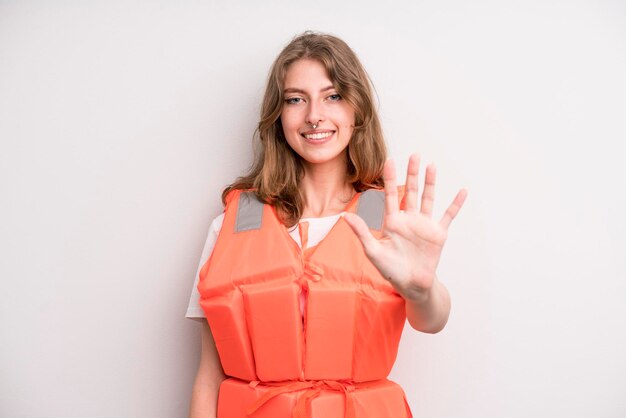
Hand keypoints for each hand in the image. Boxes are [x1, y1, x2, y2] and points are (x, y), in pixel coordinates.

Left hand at [343, 154, 466, 301]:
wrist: (412, 286)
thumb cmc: (391, 270)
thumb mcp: (373, 251)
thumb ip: (362, 232)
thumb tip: (344, 217)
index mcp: (392, 222)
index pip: (389, 195)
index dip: (389, 178)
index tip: (389, 160)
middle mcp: (408, 220)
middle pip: (410, 191)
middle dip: (412, 173)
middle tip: (414, 155)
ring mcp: (424, 225)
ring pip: (427, 198)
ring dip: (430, 183)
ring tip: (431, 166)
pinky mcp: (438, 234)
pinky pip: (449, 216)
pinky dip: (456, 204)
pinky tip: (462, 191)